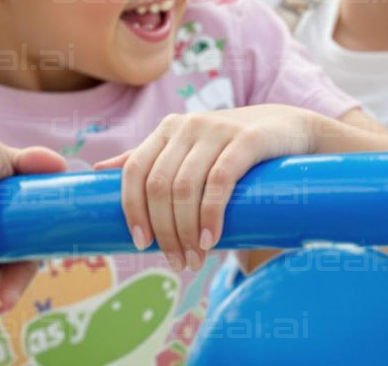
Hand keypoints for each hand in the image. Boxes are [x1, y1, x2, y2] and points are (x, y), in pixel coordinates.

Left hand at [93, 106, 324, 269]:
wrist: (289, 130)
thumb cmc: (232, 148)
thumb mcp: (189, 149)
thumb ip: (149, 158)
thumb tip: (97, 171)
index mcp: (167, 130)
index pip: (134, 171)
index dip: (132, 210)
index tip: (141, 244)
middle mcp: (187, 126)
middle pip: (159, 187)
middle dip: (164, 231)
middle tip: (177, 262)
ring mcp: (216, 130)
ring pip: (185, 188)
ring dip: (186, 232)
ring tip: (195, 259)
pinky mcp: (246, 140)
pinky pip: (218, 183)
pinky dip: (210, 216)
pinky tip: (210, 239)